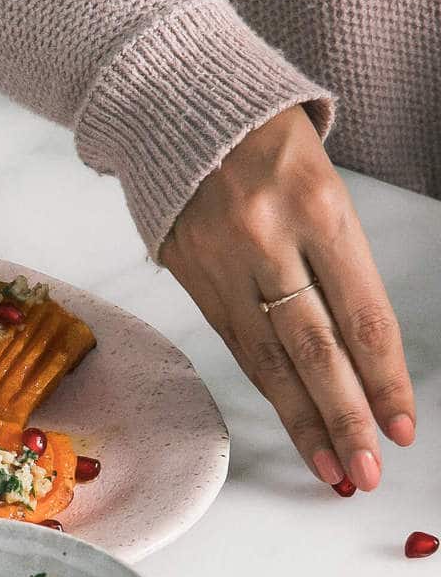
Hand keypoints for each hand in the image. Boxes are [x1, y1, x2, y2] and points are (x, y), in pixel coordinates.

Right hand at [158, 105, 414, 490]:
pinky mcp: (187, 273)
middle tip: (367, 472)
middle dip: (344, 418)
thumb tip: (365, 353)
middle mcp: (266, 239)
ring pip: (268, 358)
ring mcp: (220, 260)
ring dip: (303, 421)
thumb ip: (341, 260)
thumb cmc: (266, 140)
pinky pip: (235, 342)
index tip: (402, 428)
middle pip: (314, 348)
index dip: (384, 379)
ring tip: (332, 470)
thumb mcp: (323, 183)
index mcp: (316, 207)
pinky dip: (266, 388)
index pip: (361, 314)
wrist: (174, 104)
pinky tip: (289, 419)